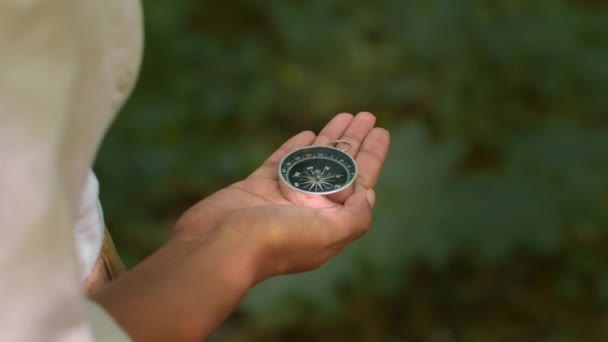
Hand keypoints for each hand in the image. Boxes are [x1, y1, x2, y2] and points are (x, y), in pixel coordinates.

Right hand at [174, 112, 389, 279]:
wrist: (219, 246)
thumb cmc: (277, 241)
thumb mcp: (329, 233)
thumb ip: (356, 215)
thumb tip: (368, 195)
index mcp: (329, 220)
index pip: (359, 182)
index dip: (372, 156)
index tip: (381, 132)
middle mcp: (309, 209)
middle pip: (339, 167)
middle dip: (354, 142)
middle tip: (366, 116)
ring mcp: (282, 197)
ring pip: (312, 160)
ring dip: (330, 138)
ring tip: (346, 115)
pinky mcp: (256, 187)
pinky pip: (281, 162)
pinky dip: (295, 148)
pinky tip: (308, 133)